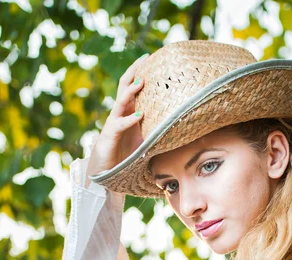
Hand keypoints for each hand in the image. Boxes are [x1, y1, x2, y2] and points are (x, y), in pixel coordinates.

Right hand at [85, 53, 148, 188]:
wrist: (109, 169)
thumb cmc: (128, 154)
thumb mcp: (147, 139)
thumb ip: (159, 129)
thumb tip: (183, 126)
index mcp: (129, 111)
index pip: (133, 86)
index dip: (140, 72)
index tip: (151, 58)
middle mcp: (120, 113)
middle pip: (124, 86)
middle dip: (134, 72)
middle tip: (145, 59)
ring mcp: (113, 122)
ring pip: (120, 101)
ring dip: (131, 91)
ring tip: (142, 82)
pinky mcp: (109, 135)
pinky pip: (119, 124)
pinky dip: (129, 120)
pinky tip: (139, 116)